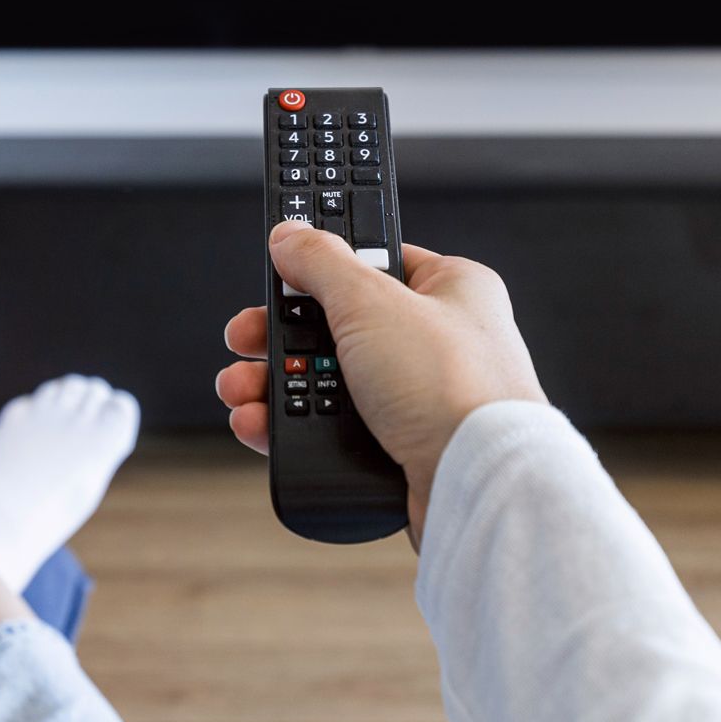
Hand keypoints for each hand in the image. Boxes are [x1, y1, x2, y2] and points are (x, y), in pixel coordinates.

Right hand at [217, 220, 546, 541]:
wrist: (478, 486)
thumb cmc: (455, 389)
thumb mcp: (371, 302)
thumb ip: (322, 263)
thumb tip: (291, 235)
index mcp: (451, 288)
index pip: (374, 261)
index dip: (321, 266)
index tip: (278, 271)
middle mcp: (439, 341)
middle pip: (338, 324)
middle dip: (281, 335)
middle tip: (246, 338)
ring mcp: (420, 397)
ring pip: (330, 381)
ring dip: (276, 384)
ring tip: (241, 388)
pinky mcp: (401, 447)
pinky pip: (334, 430)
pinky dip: (291, 428)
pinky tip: (260, 424)